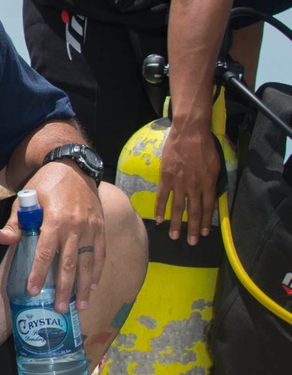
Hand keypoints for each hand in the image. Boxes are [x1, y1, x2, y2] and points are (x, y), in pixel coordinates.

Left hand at [0, 164, 105, 311]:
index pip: (45, 252)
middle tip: (60, 309)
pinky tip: (93, 287)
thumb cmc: (45, 185)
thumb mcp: (25, 200)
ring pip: (88, 261)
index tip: (33, 291)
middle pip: (69, 262)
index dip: (39, 273)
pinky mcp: (100, 226)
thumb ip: (14, 223)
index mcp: (55, 219)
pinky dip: (97, 270)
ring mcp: (91, 227)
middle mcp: (75, 225)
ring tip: (80, 306)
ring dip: (84, 286)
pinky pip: (100, 252)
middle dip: (65, 288)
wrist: (73, 166)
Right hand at [155, 124, 220, 244]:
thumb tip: (211, 197)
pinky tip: (159, 220)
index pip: (207, 207)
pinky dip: (161, 209)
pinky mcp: (166, 178)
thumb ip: (213, 182)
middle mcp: (194, 186)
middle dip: (192, 229)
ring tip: (175, 236)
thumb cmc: (205, 145)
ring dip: (176, 224)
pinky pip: (163, 196)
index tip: (204, 233)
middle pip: (193, 211)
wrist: (189, 132)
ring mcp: (179, 183)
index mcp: (208, 183)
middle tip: (191, 243)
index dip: (205, 221)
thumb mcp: (216, 164)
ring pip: (178, 207)